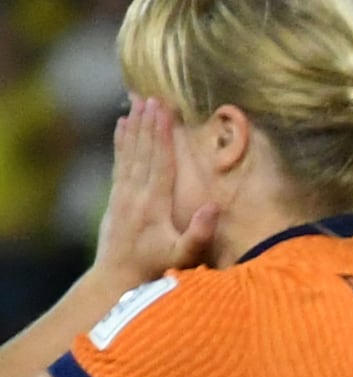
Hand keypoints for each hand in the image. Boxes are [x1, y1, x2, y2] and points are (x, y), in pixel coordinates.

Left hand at [92, 96, 220, 279]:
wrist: (115, 278)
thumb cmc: (157, 269)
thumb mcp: (184, 257)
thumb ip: (199, 234)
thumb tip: (213, 206)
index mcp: (153, 205)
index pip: (160, 162)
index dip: (162, 135)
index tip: (164, 111)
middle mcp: (134, 195)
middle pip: (142, 152)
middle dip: (147, 123)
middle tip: (150, 97)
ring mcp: (122, 195)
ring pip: (129, 153)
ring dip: (133, 127)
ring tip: (136, 103)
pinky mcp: (115, 198)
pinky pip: (119, 162)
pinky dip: (120, 142)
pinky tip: (121, 126)